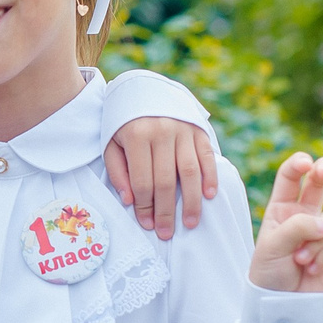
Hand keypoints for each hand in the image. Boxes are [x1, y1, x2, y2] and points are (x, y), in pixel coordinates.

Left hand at [104, 119, 217, 237]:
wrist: (143, 89)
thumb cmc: (124, 123)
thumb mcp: (111, 143)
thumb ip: (118, 172)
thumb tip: (130, 201)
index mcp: (137, 136)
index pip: (143, 181)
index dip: (145, 207)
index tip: (147, 224)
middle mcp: (162, 132)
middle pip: (166, 181)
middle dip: (166, 211)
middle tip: (167, 233)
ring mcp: (183, 130)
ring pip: (190, 172)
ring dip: (191, 201)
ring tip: (190, 223)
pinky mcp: (198, 129)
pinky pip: (207, 157)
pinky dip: (210, 177)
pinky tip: (208, 196)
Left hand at [248, 152, 322, 293]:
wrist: (282, 304)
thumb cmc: (270, 272)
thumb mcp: (273, 245)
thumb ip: (298, 227)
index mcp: (282, 208)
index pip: (291, 178)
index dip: (299, 165)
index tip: (305, 163)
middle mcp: (305, 215)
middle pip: (320, 182)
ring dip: (316, 240)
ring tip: (299, 260)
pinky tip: (311, 270)